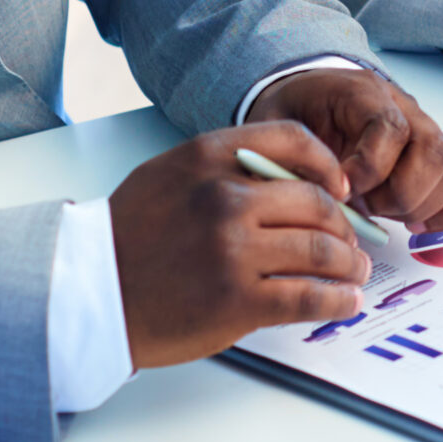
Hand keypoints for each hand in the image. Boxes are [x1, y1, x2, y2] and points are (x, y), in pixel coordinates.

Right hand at [109, 123, 371, 368]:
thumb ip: (224, 168)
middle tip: (351, 241)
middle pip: (317, 202)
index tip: (341, 188)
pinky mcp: (238, 299)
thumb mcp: (170, 174)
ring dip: (349, 264)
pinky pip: (308, 296)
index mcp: (209, 157)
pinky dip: (337, 300)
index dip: (328, 166)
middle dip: (344, 225)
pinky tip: (345, 300)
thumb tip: (291, 180)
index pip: (293, 140)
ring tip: (355, 272)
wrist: (88, 293)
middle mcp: (225, 197)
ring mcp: (233, 249)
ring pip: (321, 250)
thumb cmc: (129, 237)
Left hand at [247, 67, 442, 230]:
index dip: (371, 169)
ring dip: (422, 205)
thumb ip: (293, 157)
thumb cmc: (295, 114)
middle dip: (401, 195)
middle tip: (368, 208)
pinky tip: (416, 223)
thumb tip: (328, 198)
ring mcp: (427, 131)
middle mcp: (405, 108)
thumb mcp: (277, 126)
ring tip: (386, 213)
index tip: (344, 193)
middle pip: (434, 151)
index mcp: (363, 93)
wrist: (309, 95)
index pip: (391, 129)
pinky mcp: (438, 156)